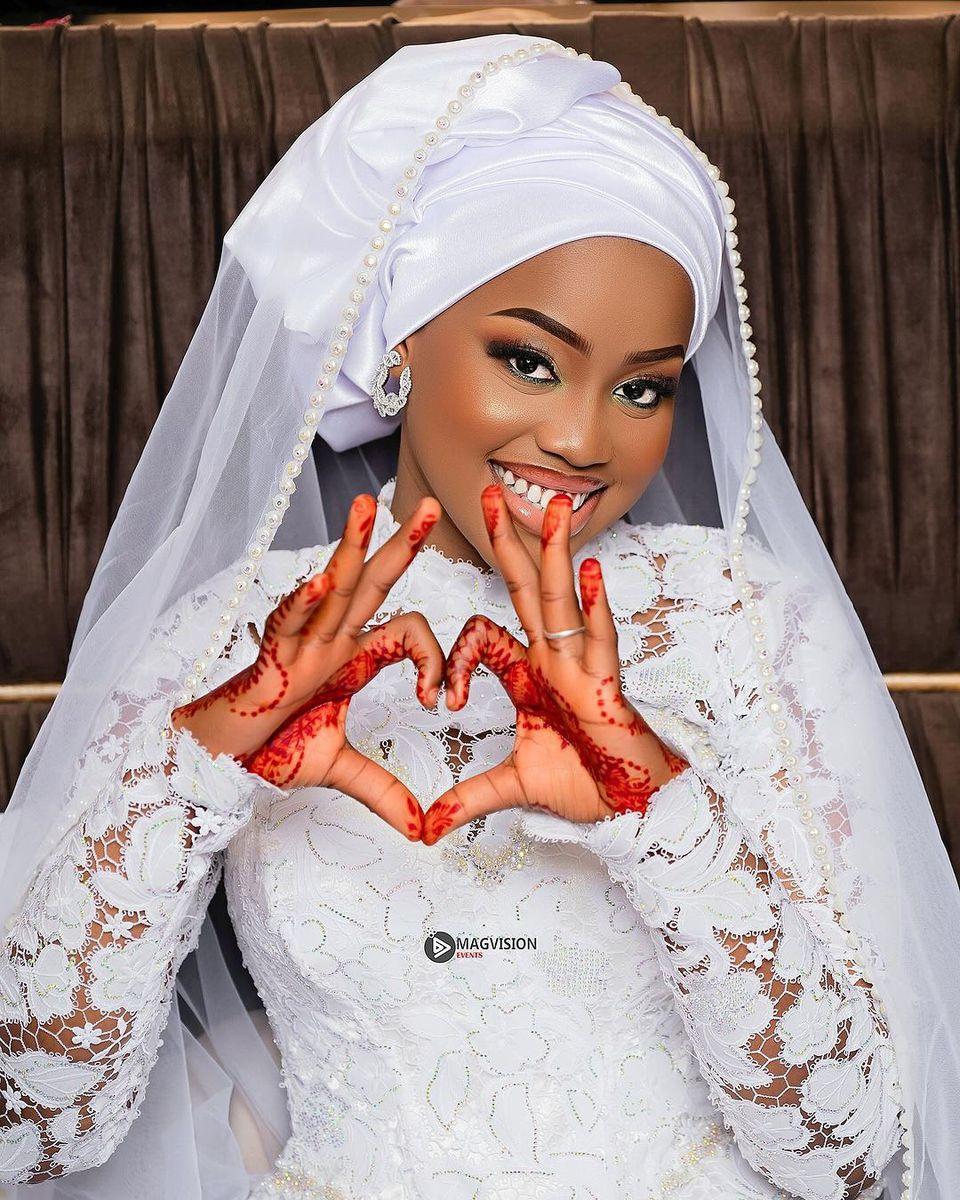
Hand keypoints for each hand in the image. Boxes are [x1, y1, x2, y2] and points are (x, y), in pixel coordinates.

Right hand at [172, 494, 443, 840]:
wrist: (223, 761)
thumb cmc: (274, 749)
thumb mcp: (340, 770)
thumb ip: (384, 792)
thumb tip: (422, 830)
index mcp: (353, 656)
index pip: (408, 631)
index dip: (435, 658)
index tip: (443, 701)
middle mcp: (331, 639)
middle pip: (373, 582)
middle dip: (402, 544)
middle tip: (434, 506)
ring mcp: (301, 644)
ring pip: (331, 587)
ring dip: (351, 546)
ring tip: (368, 504)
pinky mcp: (270, 659)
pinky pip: (286, 624)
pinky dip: (302, 604)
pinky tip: (318, 581)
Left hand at [421, 485, 687, 844]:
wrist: (630, 808)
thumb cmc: (582, 783)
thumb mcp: (511, 787)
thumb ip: (468, 797)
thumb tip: (426, 827)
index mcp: (527, 672)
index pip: (481, 636)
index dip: (455, 660)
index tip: (446, 703)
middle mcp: (552, 657)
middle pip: (525, 587)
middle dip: (509, 541)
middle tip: (491, 492)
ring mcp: (580, 666)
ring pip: (562, 600)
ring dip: (556, 552)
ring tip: (554, 507)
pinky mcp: (606, 684)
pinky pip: (599, 638)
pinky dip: (593, 605)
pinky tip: (588, 571)